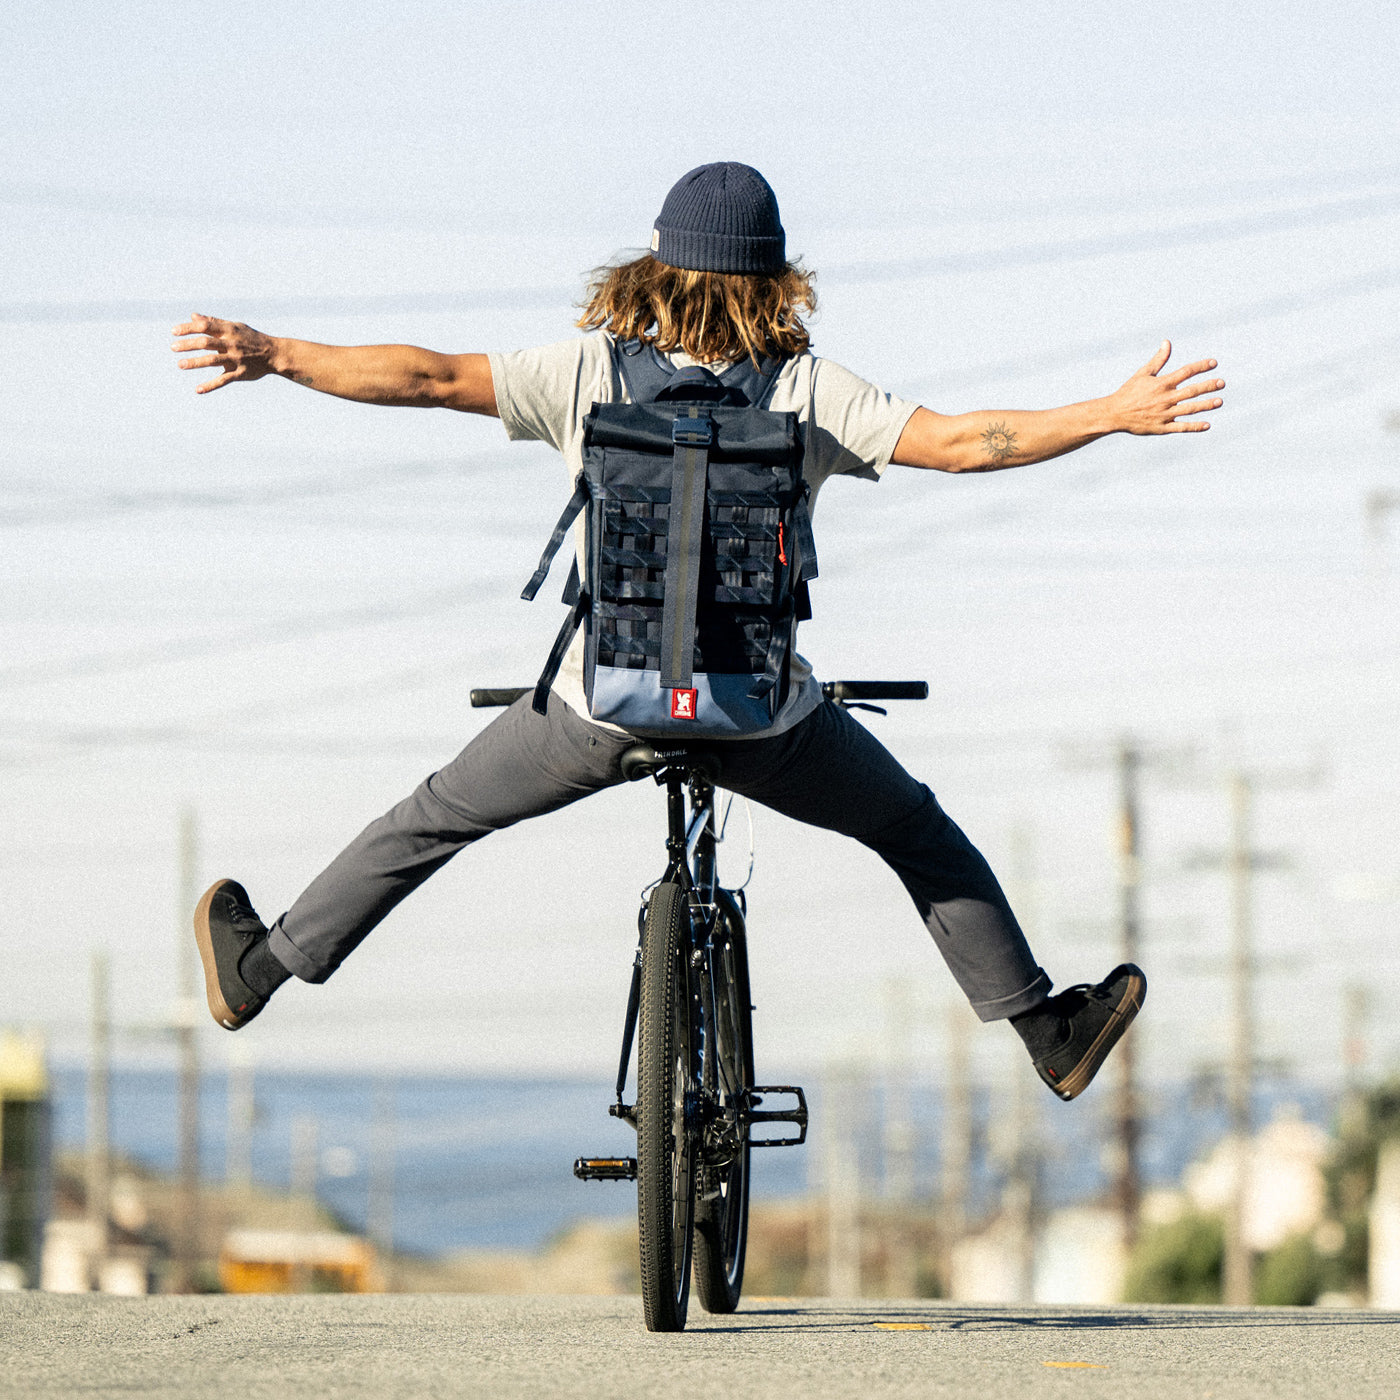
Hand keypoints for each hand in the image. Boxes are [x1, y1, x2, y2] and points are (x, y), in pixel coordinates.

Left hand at [171, 313, 277, 393]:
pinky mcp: (240, 373)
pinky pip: (224, 380)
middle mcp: (231, 344)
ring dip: (195, 363)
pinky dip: (210, 386)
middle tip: (173, 348)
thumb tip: (193, 317)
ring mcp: (236, 359)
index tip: (174, 332)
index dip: (188, 328)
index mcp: (229, 331)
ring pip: (212, 361)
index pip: (204, 326)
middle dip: (188, 345)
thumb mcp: (234, 327)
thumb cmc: (251, 338)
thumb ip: (213, 322)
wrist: (274, 354)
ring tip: (180, 365)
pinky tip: (197, 390)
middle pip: (206, 343)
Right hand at [1108, 341, 1223, 434]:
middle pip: (1191, 391)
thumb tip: (1167, 342)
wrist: (1114, 414)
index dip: (1201, 366)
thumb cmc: (1128, 392)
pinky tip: (1207, 425)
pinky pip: (1181, 427)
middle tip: (1222, 383)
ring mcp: (1164, 414)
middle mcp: (1165, 399)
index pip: (1186, 372)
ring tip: (1219, 401)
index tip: (1214, 363)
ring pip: (1189, 409)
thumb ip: (1158, 360)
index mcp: (1161, 384)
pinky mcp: (1161, 428)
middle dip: (1208, 386)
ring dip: (1205, 405)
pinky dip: (1194, 426)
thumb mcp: (1143, 374)